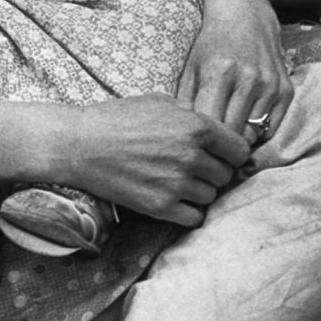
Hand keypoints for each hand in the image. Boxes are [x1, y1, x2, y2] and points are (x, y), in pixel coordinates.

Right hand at [61, 93, 249, 226]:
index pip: (240, 150)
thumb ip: (193, 117)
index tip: (220, 155)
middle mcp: (191, 156)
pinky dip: (188, 212)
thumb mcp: (161, 102)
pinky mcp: (160, 206)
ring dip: (199, 191)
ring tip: (177, 181)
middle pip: (226, 175)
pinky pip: (193, 218)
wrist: (80, 144)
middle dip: (214, 172)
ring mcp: (176, 183)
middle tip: (194, 168)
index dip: (231, 153)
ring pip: (211, 196)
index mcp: (197, 127)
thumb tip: (216, 130)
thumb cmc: (118, 118)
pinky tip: (174, 200)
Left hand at [178, 0, 294, 142]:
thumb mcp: (191, 68)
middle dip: (220, 148)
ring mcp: (271, 85)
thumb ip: (185, 103)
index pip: (211, 126)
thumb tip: (180, 138)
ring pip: (254, 135)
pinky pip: (271, 128)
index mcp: (220, 73)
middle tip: (210, 152)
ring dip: (239, 141)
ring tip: (226, 140)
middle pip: (233, 135)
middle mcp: (249, 80)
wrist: (245, 15)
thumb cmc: (212, 44)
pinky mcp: (286, 89)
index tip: (195, 150)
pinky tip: (245, 125)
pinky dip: (258, 133)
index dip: (202, 143)